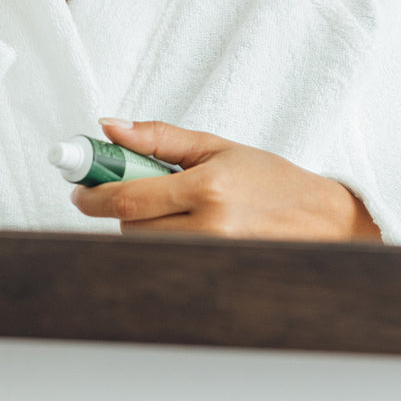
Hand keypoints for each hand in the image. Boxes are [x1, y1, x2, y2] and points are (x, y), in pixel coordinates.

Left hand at [70, 119, 383, 241]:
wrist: (320, 220)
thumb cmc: (271, 179)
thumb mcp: (216, 146)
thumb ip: (159, 137)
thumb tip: (109, 126)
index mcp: (206, 188)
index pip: (127, 199)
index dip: (92, 194)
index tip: (79, 187)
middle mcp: (208, 227)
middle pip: (129, 227)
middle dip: (120, 206)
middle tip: (134, 187)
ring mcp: (212, 256)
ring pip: (145, 247)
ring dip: (142, 226)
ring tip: (173, 206)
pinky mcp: (215, 274)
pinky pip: (167, 261)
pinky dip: (161, 244)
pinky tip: (182, 228)